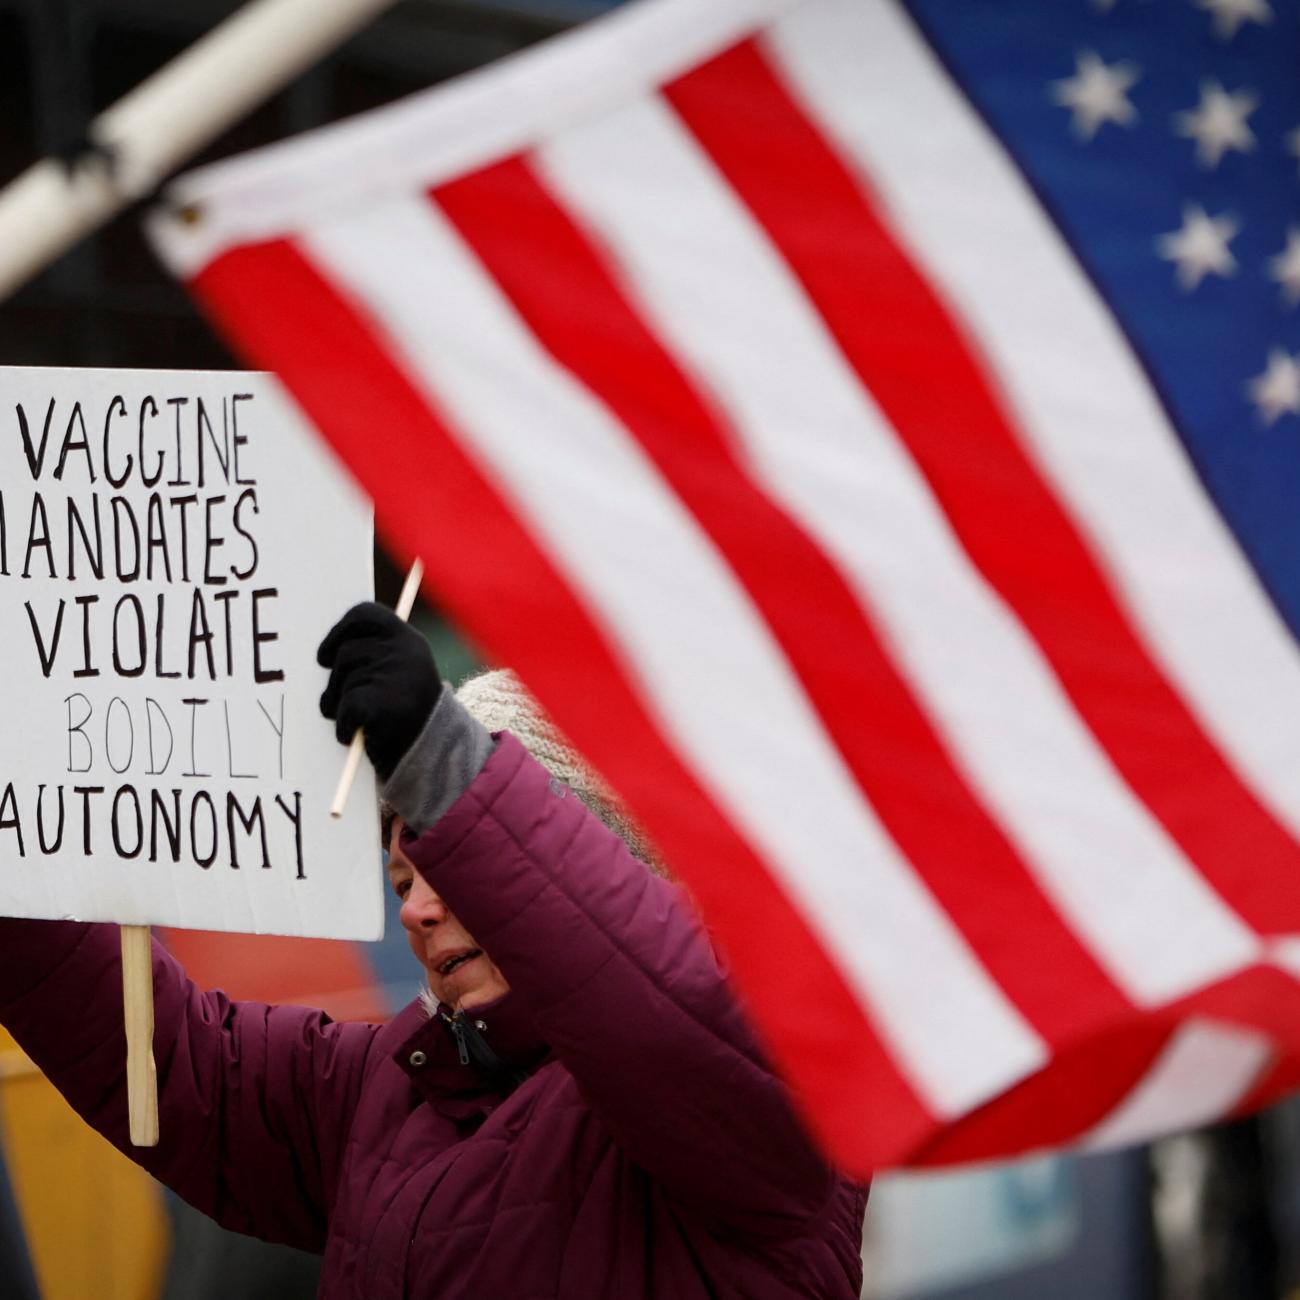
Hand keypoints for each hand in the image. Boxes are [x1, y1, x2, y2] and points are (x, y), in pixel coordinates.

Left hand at [317, 602, 441, 781]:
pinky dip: (344, 726)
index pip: (364, 614)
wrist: (435, 751)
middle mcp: (404, 651)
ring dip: (338, 705)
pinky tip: (354, 735)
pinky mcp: (382, 703)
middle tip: (336, 698)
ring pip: (342, 682)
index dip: (339, 631)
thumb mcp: (403, 671)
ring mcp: (395, 675)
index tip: (325, 656)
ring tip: (355, 720)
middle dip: (335, 679)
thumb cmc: (409, 711)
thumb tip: (327, 651)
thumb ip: (376, 653)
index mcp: (409, 638)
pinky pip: (344, 708)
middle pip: (345, 653)